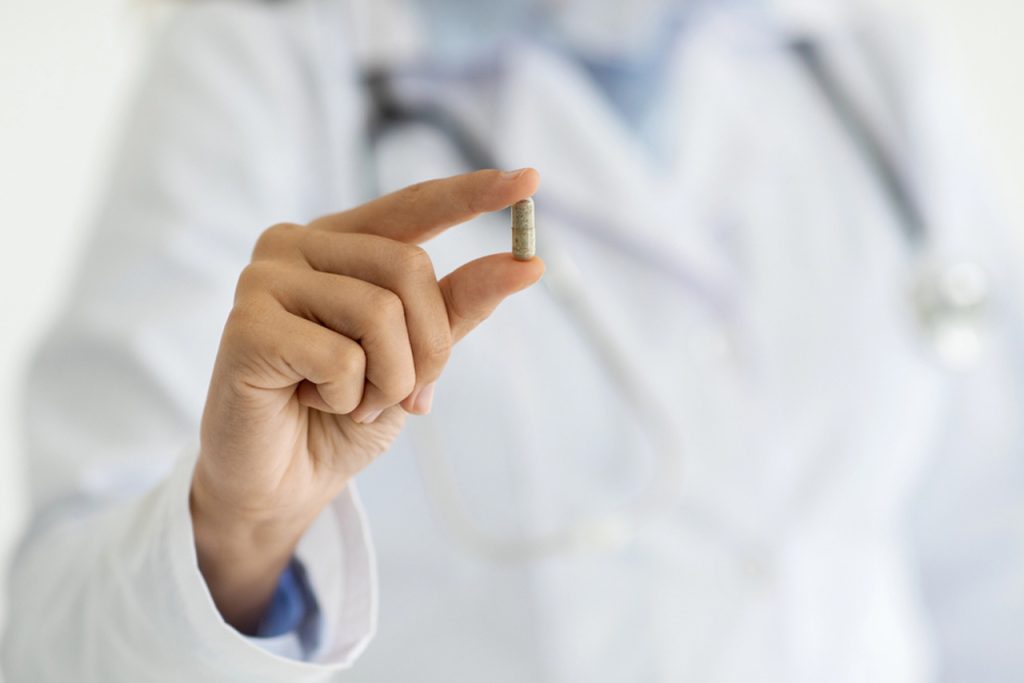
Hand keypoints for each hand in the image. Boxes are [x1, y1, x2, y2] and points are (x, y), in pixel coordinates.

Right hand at [191, 169, 542, 631]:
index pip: (412, 206)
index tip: (530, 180)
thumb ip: (458, 306)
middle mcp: (295, 246)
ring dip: (389, 380)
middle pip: (410, 268)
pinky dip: (350, 398)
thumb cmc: (344, 414)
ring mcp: (264, 280)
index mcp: (338, 244)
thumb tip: (526, 263)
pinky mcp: (246, 327)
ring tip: (355, 404)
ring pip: (381, 313)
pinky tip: (313, 404)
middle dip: (429, 348)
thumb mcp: (415, 356)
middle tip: (404, 395)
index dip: (470, 195)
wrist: (280, 484)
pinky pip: (341, 357)